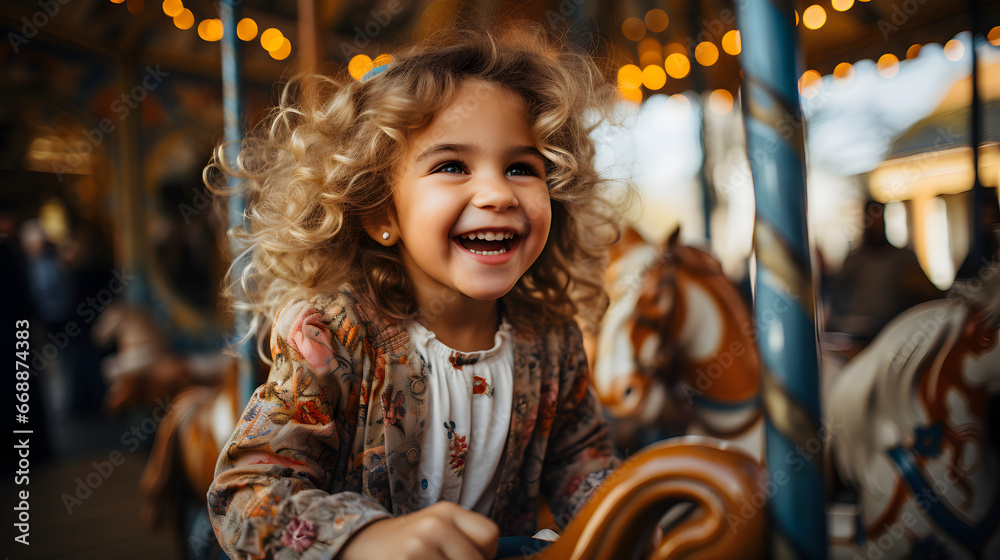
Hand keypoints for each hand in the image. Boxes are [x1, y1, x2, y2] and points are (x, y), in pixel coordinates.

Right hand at [338, 501, 498, 559]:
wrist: (358, 544)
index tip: (473, 559)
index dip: (486, 557)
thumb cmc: (406, 545)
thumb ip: (466, 544)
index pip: (490, 536)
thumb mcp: (437, 533)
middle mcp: (435, 523)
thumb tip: (519, 558)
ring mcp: (419, 545)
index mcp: (446, 511)